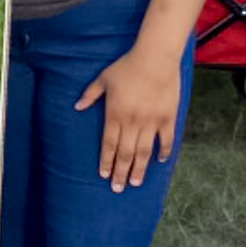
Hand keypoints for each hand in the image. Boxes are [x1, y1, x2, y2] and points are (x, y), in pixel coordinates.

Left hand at [75, 44, 183, 191]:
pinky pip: (166, 140)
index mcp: (115, 114)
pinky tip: (160, 161)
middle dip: (120, 172)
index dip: (106, 161)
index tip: (103, 175)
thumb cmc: (127, 66)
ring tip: (136, 183)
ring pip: (144, 151)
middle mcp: (132, 121)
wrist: (155, 58)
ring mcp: (152, 121)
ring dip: (139, 169)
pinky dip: (163, 151)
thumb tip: (76, 107)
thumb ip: (90, 95)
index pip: (108, 144)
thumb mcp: (103, 78)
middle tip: (118, 188)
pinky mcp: (168, 117)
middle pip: (125, 153)